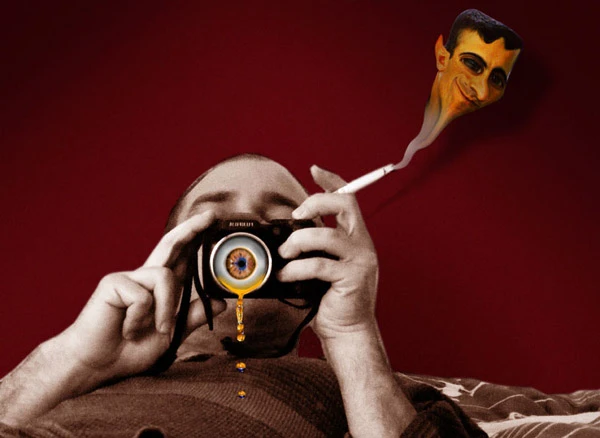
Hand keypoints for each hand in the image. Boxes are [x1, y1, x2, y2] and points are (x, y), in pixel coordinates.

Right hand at [59, 211, 225, 382]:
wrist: (96, 366)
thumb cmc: (128, 351)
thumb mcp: (170, 335)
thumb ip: (192, 317)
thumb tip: (221, 302)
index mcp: (158, 288)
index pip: (181, 257)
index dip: (195, 239)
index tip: (212, 222)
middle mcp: (144, 278)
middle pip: (171, 245)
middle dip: (192, 229)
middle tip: (211, 216)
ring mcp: (128, 278)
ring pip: (165, 277)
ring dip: (166, 310)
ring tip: (156, 331)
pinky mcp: (113, 284)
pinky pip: (143, 296)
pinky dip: (140, 318)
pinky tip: (127, 330)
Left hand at [277, 165, 378, 339]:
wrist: (348, 331)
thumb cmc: (332, 300)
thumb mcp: (323, 267)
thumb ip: (313, 249)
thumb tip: (283, 237)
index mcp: (355, 237)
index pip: (348, 198)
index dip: (332, 181)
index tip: (314, 169)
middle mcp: (361, 244)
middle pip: (345, 204)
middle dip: (316, 202)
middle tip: (296, 217)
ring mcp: (359, 260)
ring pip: (326, 235)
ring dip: (298, 243)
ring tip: (285, 256)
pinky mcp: (352, 278)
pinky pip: (318, 265)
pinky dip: (296, 269)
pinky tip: (286, 276)